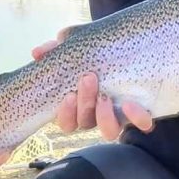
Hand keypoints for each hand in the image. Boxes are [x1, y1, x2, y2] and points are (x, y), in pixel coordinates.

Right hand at [32, 35, 152, 139]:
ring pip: (109, 131)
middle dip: (84, 103)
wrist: (134, 47)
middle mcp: (98, 115)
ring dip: (104, 117)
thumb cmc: (99, 52)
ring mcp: (120, 116)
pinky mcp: (141, 113)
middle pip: (85, 123)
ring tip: (105, 97)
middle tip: (89, 78)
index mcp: (80, 106)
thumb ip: (56, 49)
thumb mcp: (78, 47)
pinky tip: (131, 104)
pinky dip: (136, 117)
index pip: (67, 122)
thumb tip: (37, 52)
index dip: (65, 114)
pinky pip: (141, 124)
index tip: (67, 95)